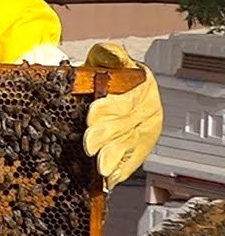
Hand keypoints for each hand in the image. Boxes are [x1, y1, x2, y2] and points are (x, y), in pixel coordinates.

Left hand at [83, 43, 162, 190]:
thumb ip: (110, 55)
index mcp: (141, 87)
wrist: (118, 85)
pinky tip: (111, 180)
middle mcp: (147, 110)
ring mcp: (146, 130)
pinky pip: (133, 160)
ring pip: (129, 145)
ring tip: (101, 169)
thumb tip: (113, 55)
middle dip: (105, 137)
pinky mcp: (142, 147)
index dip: (107, 108)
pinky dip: (122, 171)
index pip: (124, 99)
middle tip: (88, 146)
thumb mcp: (107, 58)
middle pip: (124, 125)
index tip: (91, 115)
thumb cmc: (109, 72)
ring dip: (114, 158)